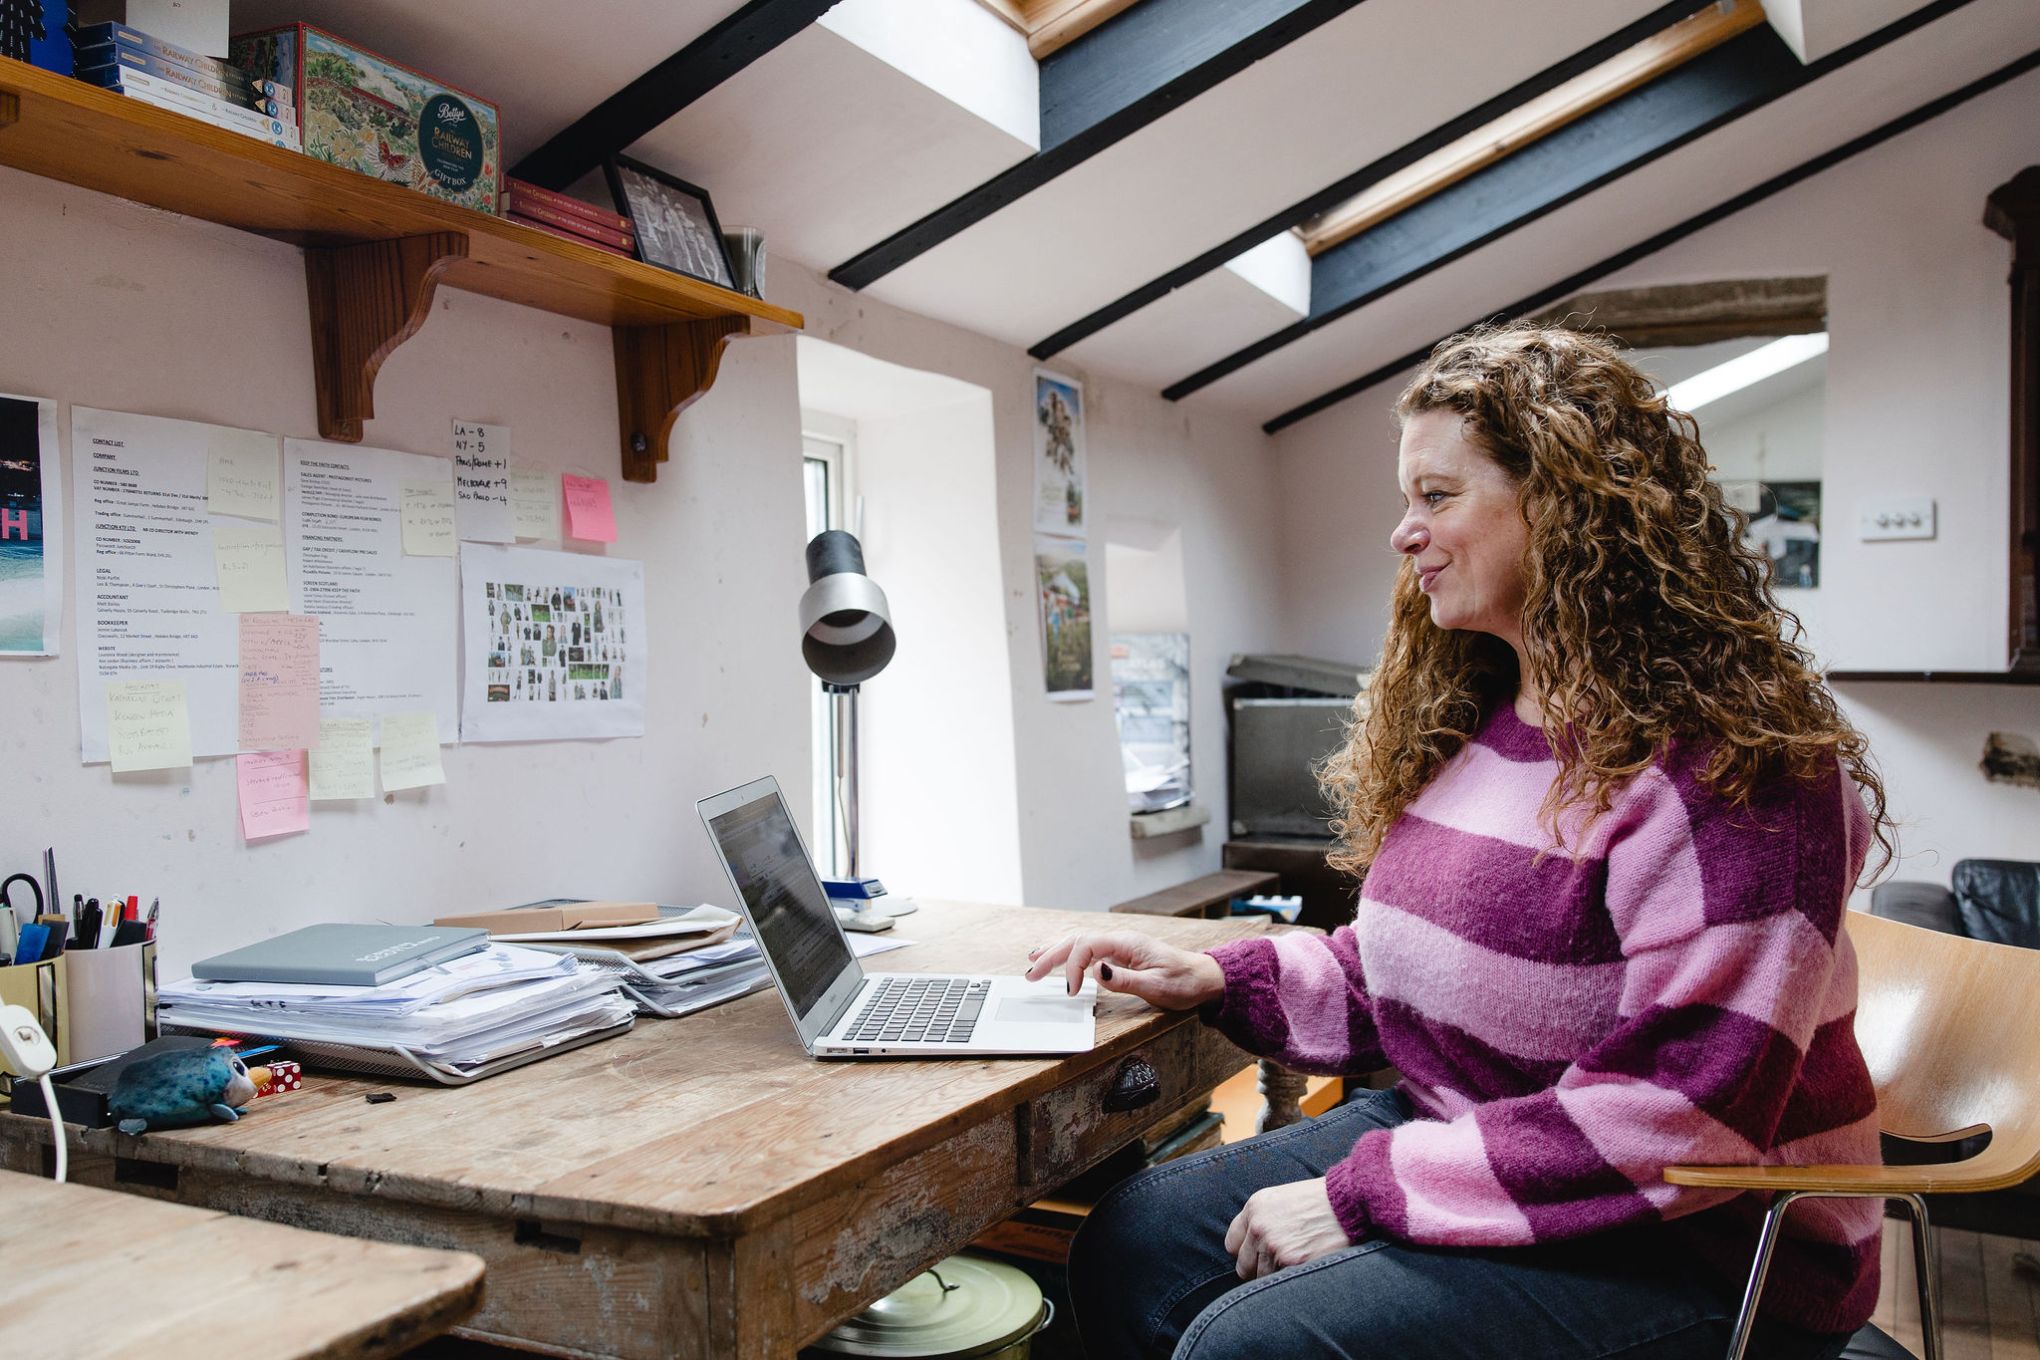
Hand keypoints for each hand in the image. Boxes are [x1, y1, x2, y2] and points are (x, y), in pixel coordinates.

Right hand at [1022, 929, 1224, 1009]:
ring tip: (1033, 961)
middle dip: (1051, 956)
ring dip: (1055, 951)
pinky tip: (1058, 959)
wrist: (1203, 978)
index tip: (1072, 992)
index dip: (1073, 968)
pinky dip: (1069, 954)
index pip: (1087, 946)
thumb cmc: (1183, 983)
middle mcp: (1120, 940)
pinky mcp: (1120, 955)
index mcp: (1126, 943)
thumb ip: (1124, 979)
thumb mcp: (1156, 986)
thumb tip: (1095, 970)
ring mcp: (1119, 946)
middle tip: (1030, 974)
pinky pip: (1088, 950)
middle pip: (1076, 941)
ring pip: (1079, 942)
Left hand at [1224, 1178, 1351, 1279]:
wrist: (1348, 1202)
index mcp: (1254, 1208)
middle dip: (1258, 1269)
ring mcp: (1273, 1246)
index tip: (1258, 1254)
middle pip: (1243, 1266)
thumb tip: (1248, 1246)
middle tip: (1279, 1264)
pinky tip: (1304, 1265)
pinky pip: (1280, 1281)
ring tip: (1297, 1261)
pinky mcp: (1291, 1262)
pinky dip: (1290, 1278)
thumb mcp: (1281, 1199)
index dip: (1246, 1251)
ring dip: (1276, 1275)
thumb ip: (1260, 1219)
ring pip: (1262, 1278)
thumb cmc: (1318, 1201)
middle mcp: (1258, 1227)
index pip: (1232, 1244)